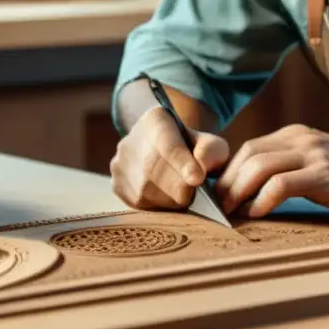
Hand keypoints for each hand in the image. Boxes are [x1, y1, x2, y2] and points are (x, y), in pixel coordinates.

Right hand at [110, 105, 229, 210]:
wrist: (164, 151)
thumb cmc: (192, 149)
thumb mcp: (208, 143)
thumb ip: (212, 151)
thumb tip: (203, 166)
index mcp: (156, 121)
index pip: (168, 144)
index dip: (182, 163)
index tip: (198, 179)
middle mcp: (131, 140)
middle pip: (154, 171)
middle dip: (179, 188)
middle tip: (195, 195)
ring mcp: (120, 164)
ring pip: (145, 192)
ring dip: (169, 201)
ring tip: (183, 197)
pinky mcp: (116, 185)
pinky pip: (138, 204)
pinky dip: (157, 207)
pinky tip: (168, 199)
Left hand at [213, 125, 328, 218]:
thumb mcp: (311, 158)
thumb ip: (285, 163)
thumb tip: (248, 187)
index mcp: (293, 134)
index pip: (249, 147)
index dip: (229, 170)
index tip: (220, 193)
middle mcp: (299, 139)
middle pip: (249, 155)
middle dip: (229, 181)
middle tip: (219, 206)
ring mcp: (311, 155)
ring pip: (260, 166)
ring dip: (239, 190)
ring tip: (232, 211)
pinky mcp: (322, 175)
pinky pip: (281, 184)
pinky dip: (262, 199)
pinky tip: (257, 213)